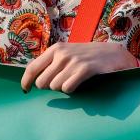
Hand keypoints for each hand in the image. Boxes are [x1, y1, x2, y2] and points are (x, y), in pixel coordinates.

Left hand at [20, 42, 138, 93]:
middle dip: (50, 86)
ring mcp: (73, 61)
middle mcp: (62, 54)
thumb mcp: (67, 53)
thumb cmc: (87, 57)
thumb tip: (32, 80)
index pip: (32, 68)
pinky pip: (67, 88)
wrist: (114, 54)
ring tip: (73, 81)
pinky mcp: (84, 69)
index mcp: (55, 49)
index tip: (25, 90)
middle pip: (42, 82)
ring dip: (63, 88)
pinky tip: (79, 83)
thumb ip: (51, 63)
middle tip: (61, 82)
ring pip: (55, 86)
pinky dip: (72, 89)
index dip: (26, 82)